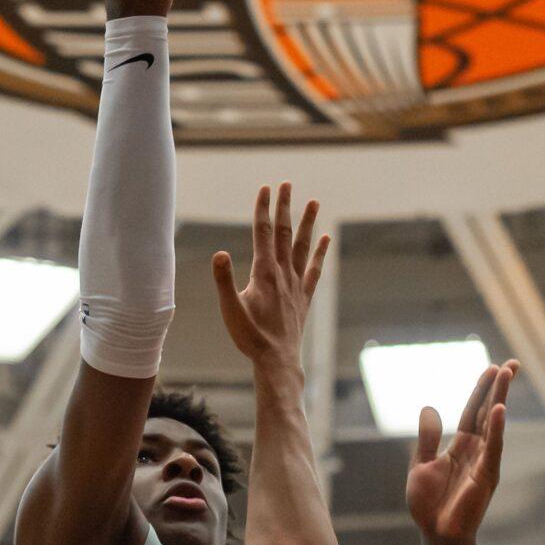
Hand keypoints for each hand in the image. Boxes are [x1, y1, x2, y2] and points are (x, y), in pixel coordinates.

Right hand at [211, 182, 328, 376]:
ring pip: (302, 246)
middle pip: (284, 233)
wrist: (277, 359)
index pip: (263, 233)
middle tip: (287, 184)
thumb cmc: (250, 337)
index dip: (263, 209)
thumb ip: (223, 281)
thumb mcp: (230, 309)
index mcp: (264, 273)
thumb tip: (219, 254)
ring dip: (307, 223)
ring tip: (313, 202)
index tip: (265, 188)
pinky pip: (314, 269)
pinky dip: (320, 253)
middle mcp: (284, 273)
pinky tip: (325, 239)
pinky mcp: (304, 297)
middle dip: (284, 207)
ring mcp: (296, 284)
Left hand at [406, 360, 515, 544]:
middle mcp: (476, 450)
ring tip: (507, 375)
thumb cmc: (429, 505)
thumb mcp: (421, 465)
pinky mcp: (487, 475)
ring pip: (493, 424)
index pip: (472, 411)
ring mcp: (484, 461)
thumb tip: (429, 407)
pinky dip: (496, 428)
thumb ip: (428, 438)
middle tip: (512, 363)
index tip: (493, 368)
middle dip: (499, 387)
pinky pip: (493, 447)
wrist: (436, 534)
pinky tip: (499, 409)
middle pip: (487, 411)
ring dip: (500, 398)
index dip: (482, 390)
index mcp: (460, 446)